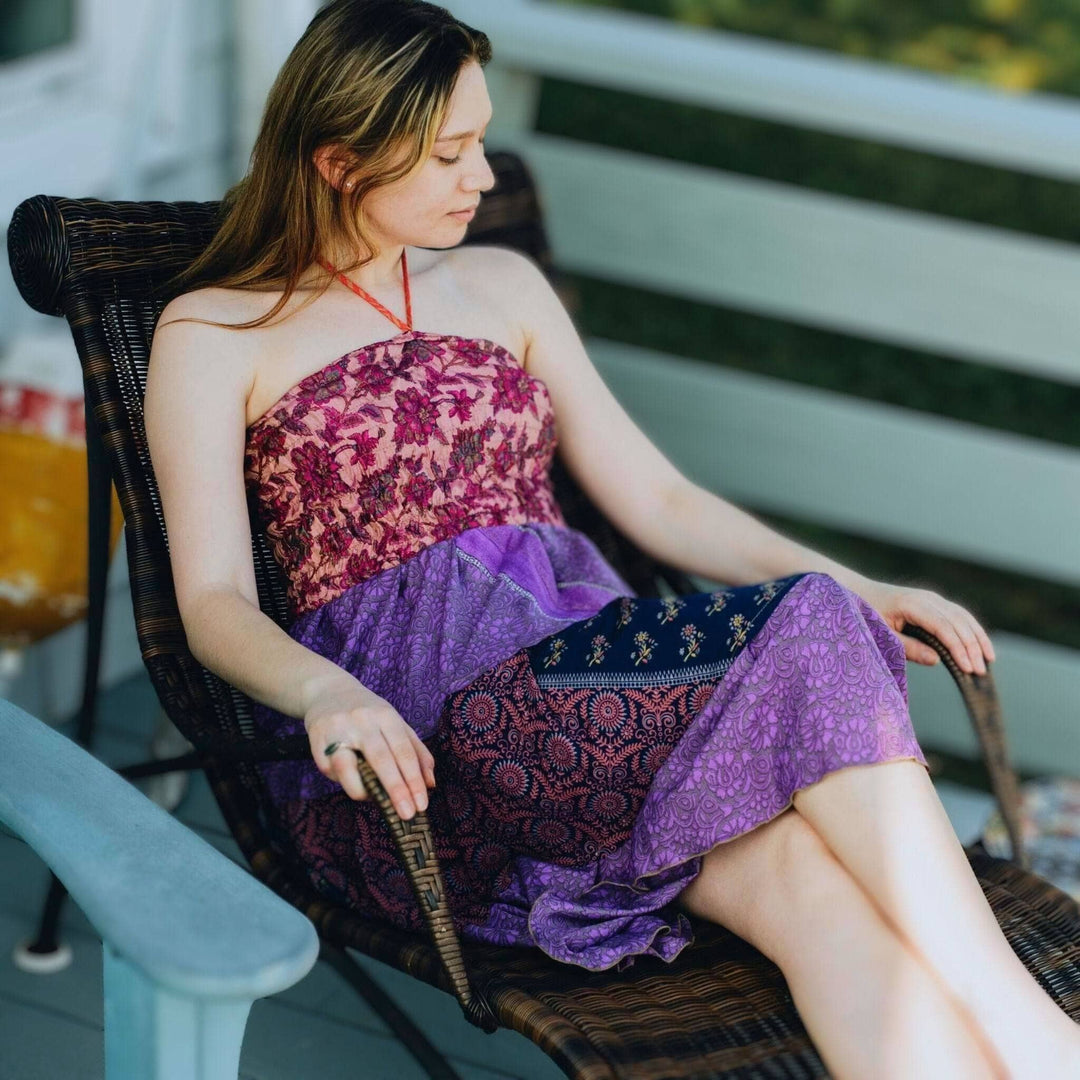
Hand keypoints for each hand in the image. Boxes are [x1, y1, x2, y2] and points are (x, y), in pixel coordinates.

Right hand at [304, 676, 435, 819]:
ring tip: (377, 802)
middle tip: (407, 814)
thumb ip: (416, 752)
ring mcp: (338, 729)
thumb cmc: (369, 714)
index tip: (421, 804)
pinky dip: (344, 782)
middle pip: (381, 759)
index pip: (404, 751)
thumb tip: (430, 783)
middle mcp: (362, 720)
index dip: (413, 780)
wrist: (328, 691)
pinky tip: (354, 783)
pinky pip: (330, 770)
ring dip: (364, 790)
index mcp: (386, 715)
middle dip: (396, 790)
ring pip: (349, 766)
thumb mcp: (395, 724)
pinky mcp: (316, 740)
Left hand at [856, 578, 995, 675]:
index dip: (958, 648)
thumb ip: (907, 647)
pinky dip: (972, 630)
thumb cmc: (866, 615)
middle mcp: (927, 598)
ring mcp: (933, 599)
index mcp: (912, 604)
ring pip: (963, 617)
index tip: (968, 668)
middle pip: (958, 622)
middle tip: (980, 672)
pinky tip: (981, 645)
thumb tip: (936, 660)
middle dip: (972, 647)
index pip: (943, 627)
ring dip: (977, 638)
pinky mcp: (935, 603)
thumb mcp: (881, 634)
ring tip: (989, 660)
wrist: (859, 593)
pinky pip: (959, 615)